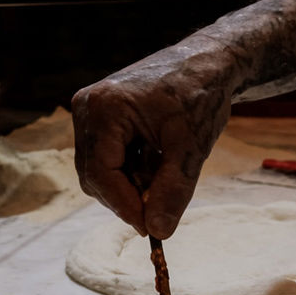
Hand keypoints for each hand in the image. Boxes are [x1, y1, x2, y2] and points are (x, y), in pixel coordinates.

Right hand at [71, 38, 235, 238]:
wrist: (208, 63)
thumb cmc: (201, 95)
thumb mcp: (191, 148)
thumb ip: (173, 190)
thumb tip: (158, 231)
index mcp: (104, 108)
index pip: (101, 173)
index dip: (124, 206)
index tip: (150, 230)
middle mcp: (87, 108)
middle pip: (95, 175)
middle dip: (127, 196)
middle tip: (162, 206)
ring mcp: (90, 113)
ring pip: (100, 171)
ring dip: (130, 184)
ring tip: (164, 171)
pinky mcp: (99, 119)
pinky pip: (106, 159)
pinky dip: (131, 171)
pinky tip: (156, 160)